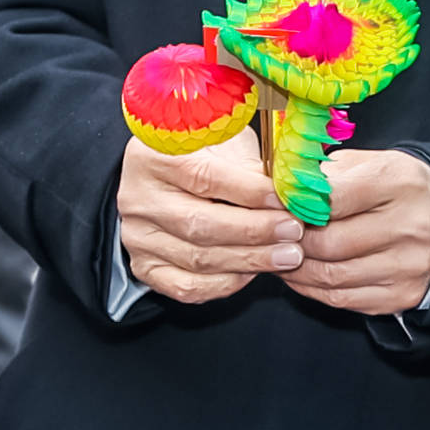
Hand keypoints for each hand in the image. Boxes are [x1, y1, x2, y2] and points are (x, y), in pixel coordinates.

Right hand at [117, 131, 303, 305]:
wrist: (168, 181)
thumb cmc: (203, 156)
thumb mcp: (224, 143)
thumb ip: (248, 164)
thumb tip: (288, 190)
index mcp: (151, 156)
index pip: (203, 177)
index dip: (249, 192)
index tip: (285, 200)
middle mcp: (137, 198)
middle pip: (200, 224)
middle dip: (255, 231)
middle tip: (293, 232)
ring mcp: (137, 237)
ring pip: (198, 259)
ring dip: (250, 260)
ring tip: (287, 255)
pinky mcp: (144, 267)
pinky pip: (188, 287)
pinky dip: (225, 284)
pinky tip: (252, 272)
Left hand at [293, 146, 429, 316]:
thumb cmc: (388, 186)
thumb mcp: (362, 163)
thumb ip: (323, 175)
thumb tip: (280, 193)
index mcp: (399, 183)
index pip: (333, 199)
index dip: (296, 206)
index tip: (278, 208)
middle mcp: (411, 226)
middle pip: (330, 243)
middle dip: (294, 241)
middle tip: (275, 236)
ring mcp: (409, 265)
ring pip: (332, 276)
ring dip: (297, 268)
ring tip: (282, 254)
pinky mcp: (402, 293)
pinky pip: (342, 298)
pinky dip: (312, 288)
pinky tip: (300, 274)